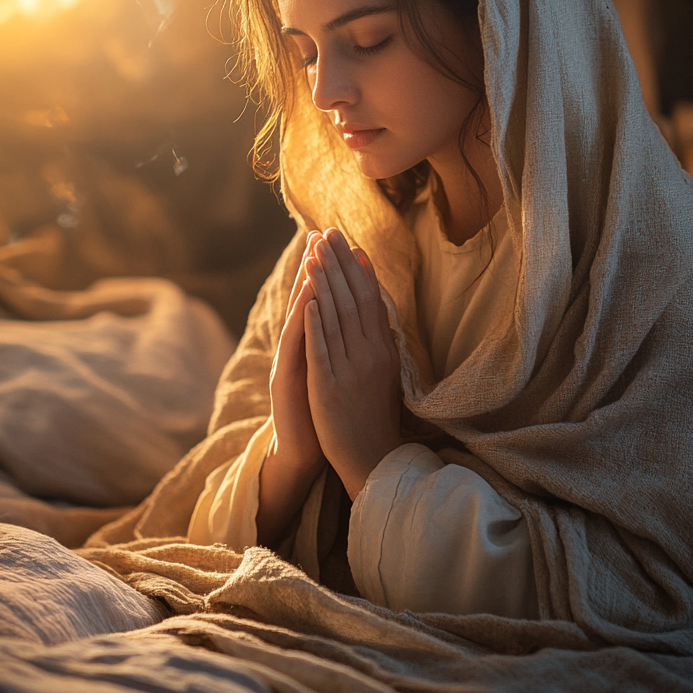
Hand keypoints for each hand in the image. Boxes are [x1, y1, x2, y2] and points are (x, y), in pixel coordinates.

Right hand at [257, 233, 324, 546]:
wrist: (306, 450)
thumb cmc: (323, 409)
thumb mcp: (332, 368)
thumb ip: (336, 340)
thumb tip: (355, 313)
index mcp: (310, 344)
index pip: (318, 299)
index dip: (326, 269)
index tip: (334, 239)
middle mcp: (296, 348)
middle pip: (303, 300)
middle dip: (312, 266)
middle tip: (318, 234)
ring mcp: (289, 363)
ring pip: (297, 318)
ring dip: (304, 287)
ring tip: (314, 258)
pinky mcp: (288, 381)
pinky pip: (295, 348)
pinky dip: (302, 324)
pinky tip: (308, 304)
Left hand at [305, 230, 401, 499]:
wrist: (371, 459)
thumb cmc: (374, 415)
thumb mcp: (384, 372)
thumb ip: (380, 338)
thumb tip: (378, 304)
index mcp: (384, 350)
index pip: (371, 301)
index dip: (360, 270)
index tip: (351, 242)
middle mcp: (371, 355)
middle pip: (354, 301)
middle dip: (340, 265)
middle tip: (329, 233)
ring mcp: (350, 370)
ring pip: (336, 318)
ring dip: (324, 283)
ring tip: (314, 254)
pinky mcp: (330, 387)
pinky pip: (322, 350)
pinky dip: (316, 323)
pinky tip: (308, 300)